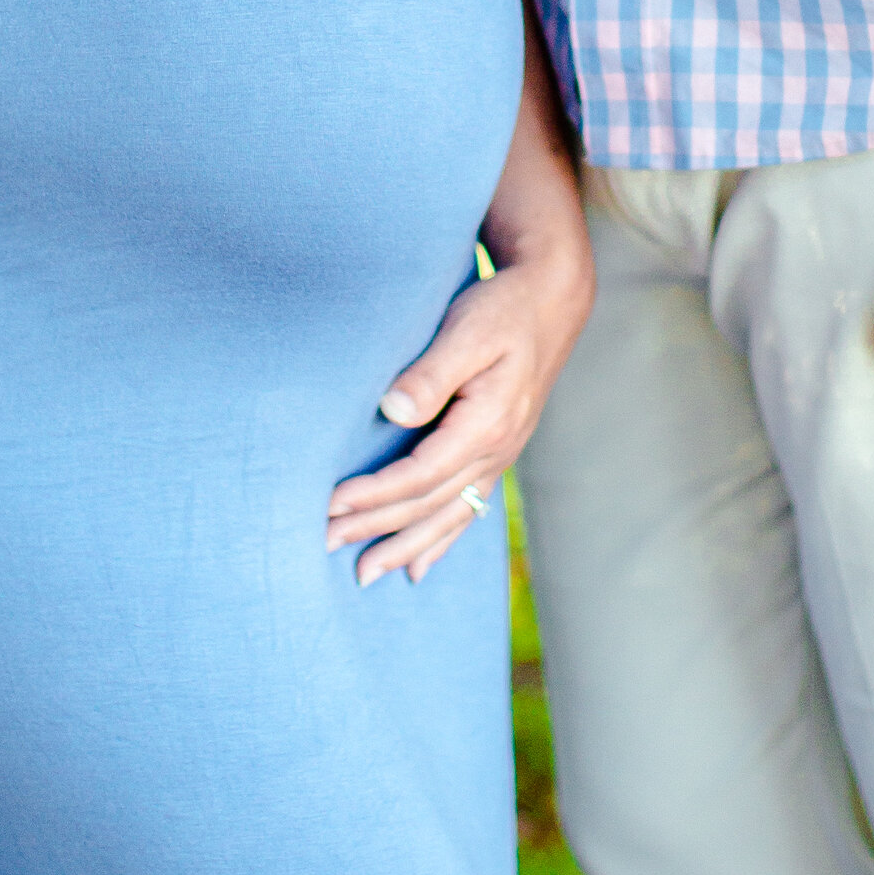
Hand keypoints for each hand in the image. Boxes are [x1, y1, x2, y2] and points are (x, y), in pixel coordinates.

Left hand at [325, 231, 592, 585]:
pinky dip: (440, 541)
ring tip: (364, 575)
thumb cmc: (504, 308)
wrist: (552, 299)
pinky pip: (468, 510)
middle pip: (428, 504)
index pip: (420, 475)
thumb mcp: (468, 330)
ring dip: (404, 547)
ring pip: (448, 517)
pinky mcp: (499, 451)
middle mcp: (497, 449)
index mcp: (487, 424)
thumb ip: (431, 373)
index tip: (330, 504)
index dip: (374, 495)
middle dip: (375, 528)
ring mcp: (501, 455)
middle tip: (322, 544)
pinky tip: (419, 567)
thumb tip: (391, 409)